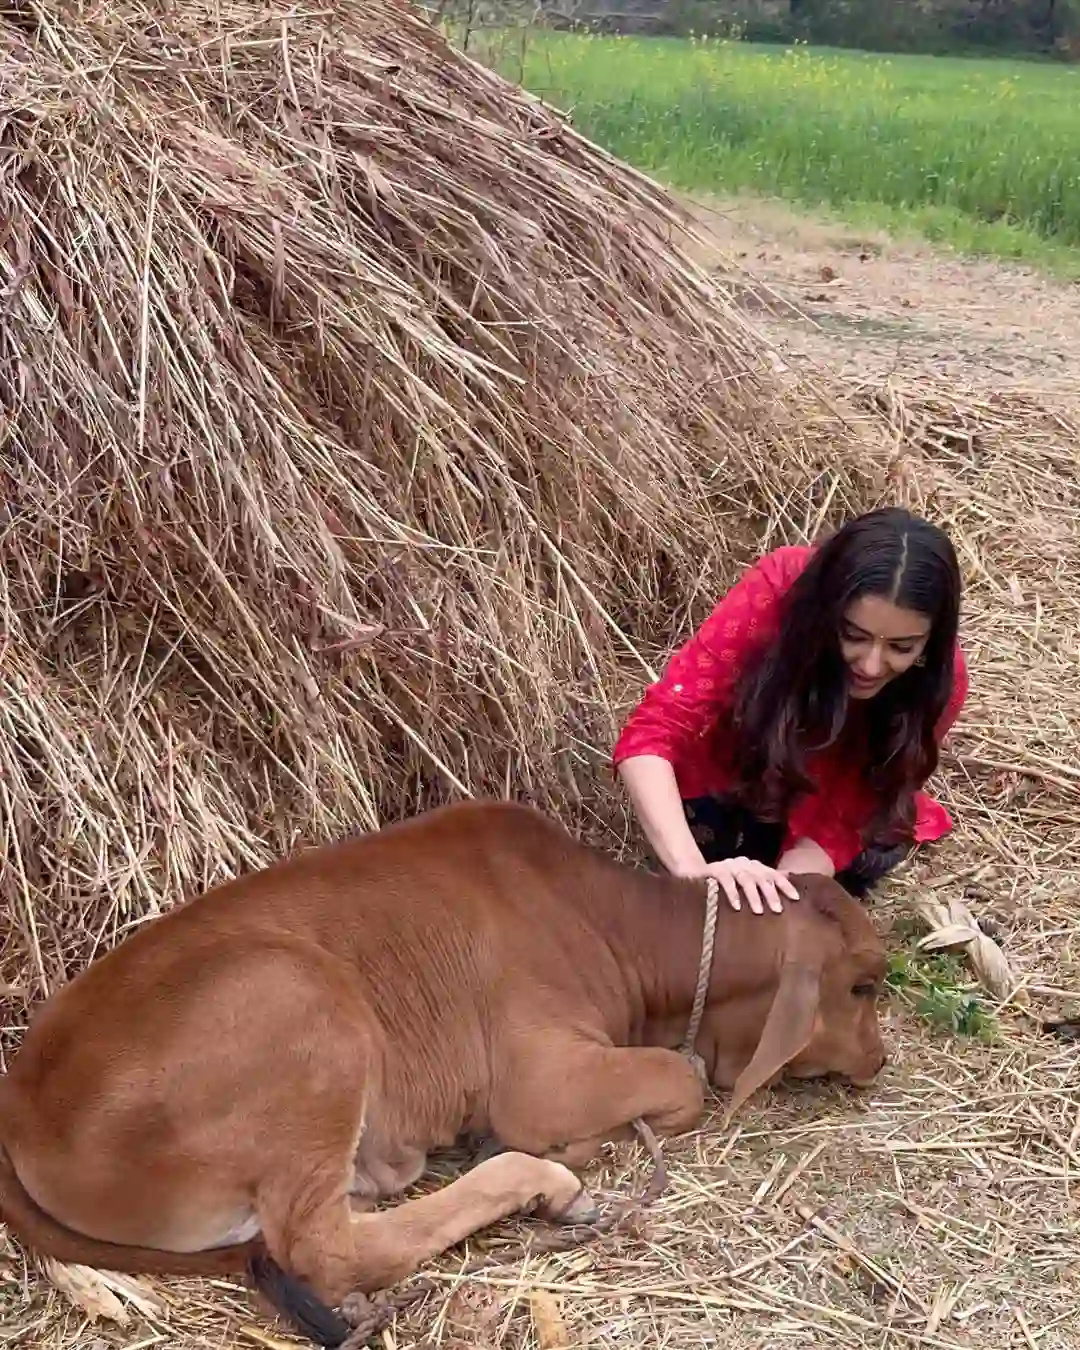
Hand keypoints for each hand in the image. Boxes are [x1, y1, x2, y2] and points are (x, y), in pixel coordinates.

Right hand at [676, 857, 799, 914]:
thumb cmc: (725, 882)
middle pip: (761, 877)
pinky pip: (726, 881)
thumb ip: (763, 883)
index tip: (796, 898)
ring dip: (753, 896)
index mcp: (754, 866)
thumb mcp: (746, 882)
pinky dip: (732, 894)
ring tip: (759, 911)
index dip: (785, 885)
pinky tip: (736, 906)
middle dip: (771, 894)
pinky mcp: (715, 870)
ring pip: (746, 879)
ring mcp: (730, 865)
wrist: (694, 872)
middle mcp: (744, 863)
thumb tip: (786, 888)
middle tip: (778, 910)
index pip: (773, 874)